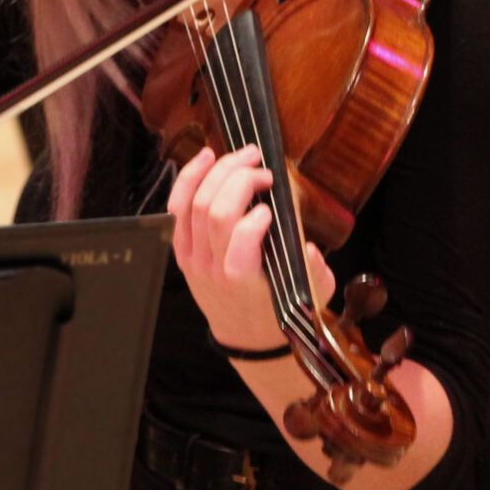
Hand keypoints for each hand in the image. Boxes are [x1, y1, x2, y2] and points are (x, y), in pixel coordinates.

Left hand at [169, 145, 333, 352]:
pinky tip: (208, 158)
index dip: (256, 217)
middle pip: (216, 211)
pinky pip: (177, 206)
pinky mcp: (182, 247)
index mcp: (243, 280)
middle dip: (240, 179)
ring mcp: (192, 256)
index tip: (274, 208)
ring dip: (219, 171)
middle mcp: (212, 267)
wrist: (244, 334)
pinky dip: (190, 177)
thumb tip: (309, 248)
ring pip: (194, 203)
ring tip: (243, 155)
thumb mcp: (309, 297)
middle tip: (263, 168)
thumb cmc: (277, 308)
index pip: (241, 241)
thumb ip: (312, 272)